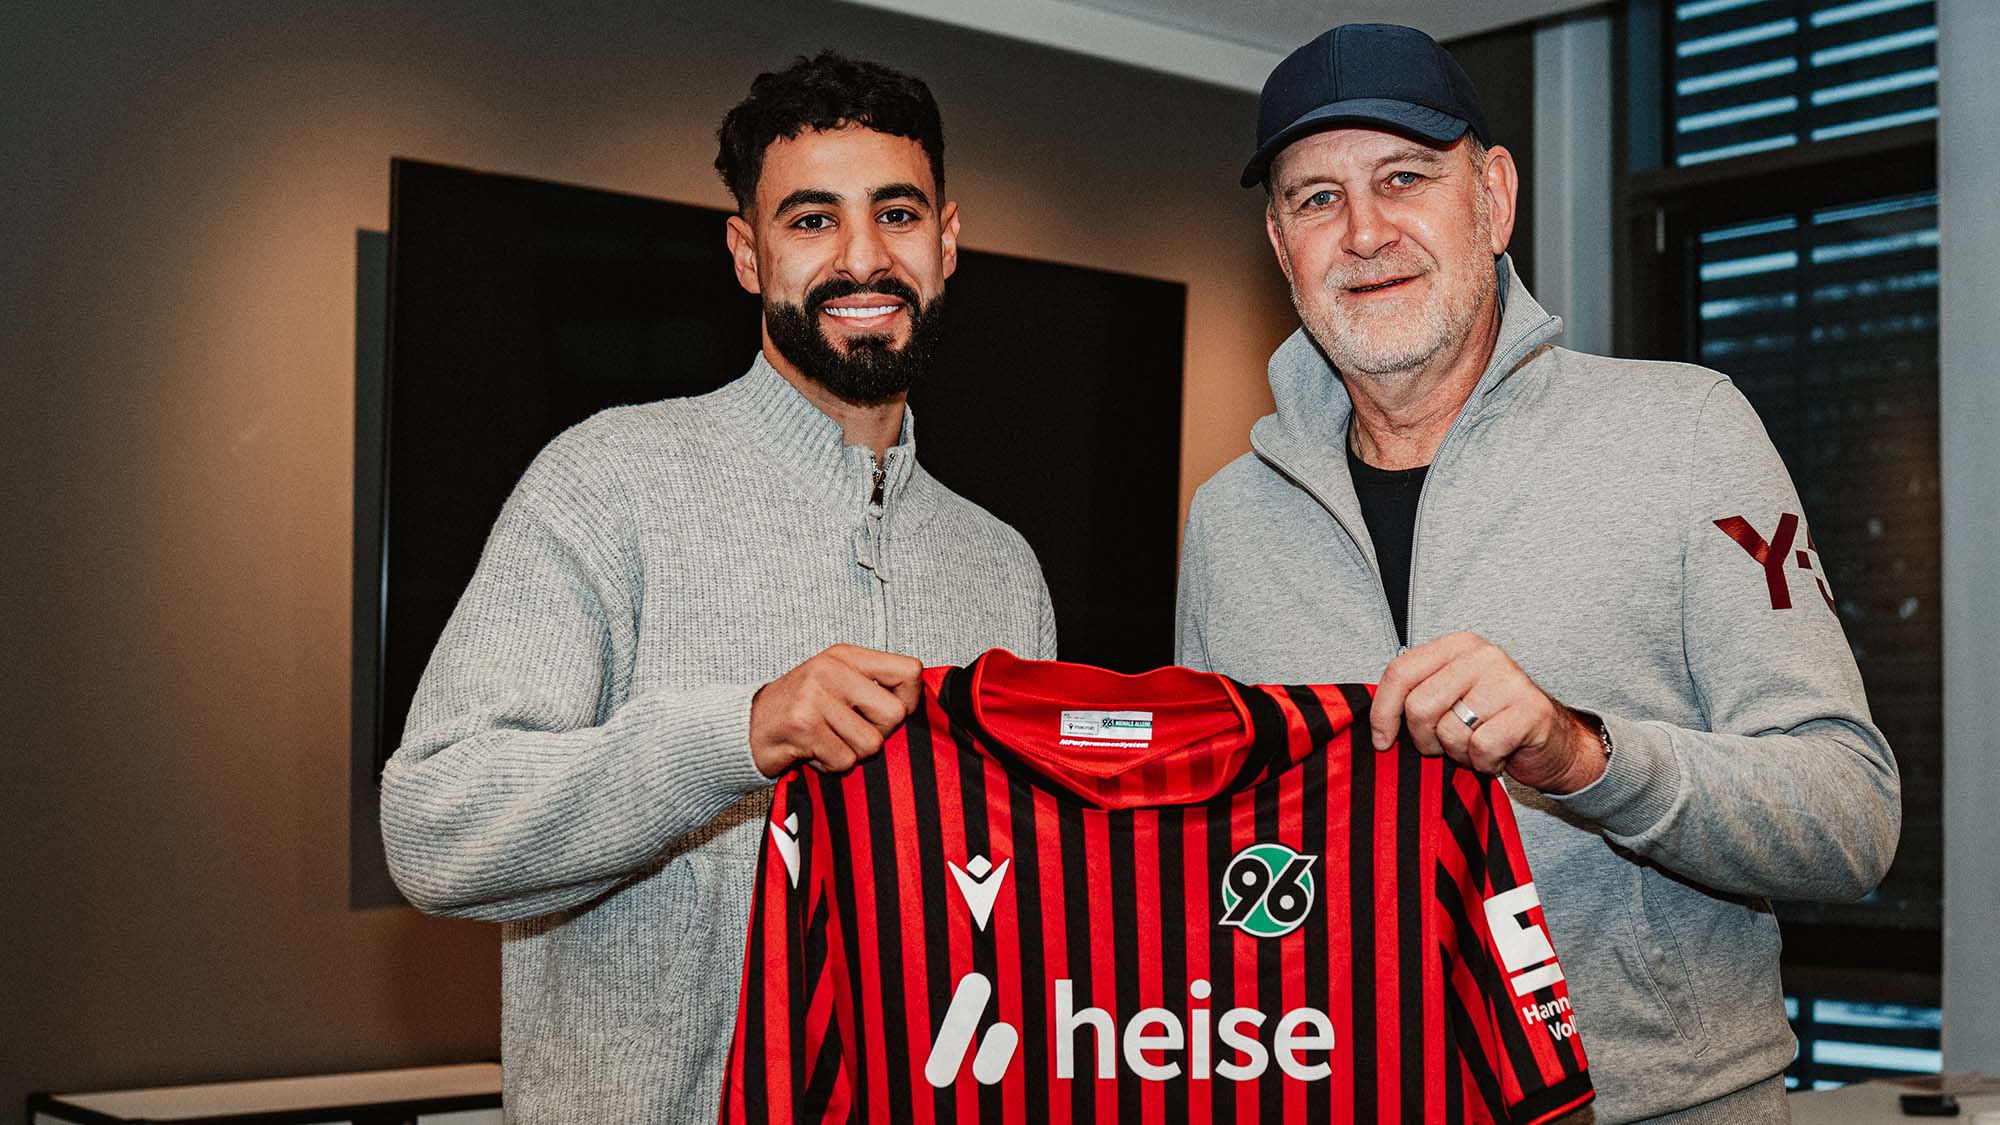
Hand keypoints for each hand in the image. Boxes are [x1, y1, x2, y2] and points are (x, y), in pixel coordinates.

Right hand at [750, 644, 923, 776]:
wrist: (745, 725)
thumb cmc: (800, 708)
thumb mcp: (836, 682)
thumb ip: (874, 686)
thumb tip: (914, 705)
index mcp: (846, 656)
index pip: (910, 671)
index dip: (909, 700)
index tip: (887, 712)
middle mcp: (831, 670)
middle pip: (895, 714)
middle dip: (877, 734)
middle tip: (850, 732)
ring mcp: (815, 696)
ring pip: (871, 744)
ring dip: (851, 753)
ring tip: (828, 741)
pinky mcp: (803, 726)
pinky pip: (844, 760)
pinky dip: (830, 765)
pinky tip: (813, 752)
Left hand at [1369, 632, 1604, 793]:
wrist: (1555, 745)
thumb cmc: (1493, 724)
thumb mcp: (1451, 700)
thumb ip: (1417, 697)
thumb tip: (1373, 723)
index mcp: (1456, 646)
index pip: (1400, 672)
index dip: (1383, 712)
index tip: (1382, 741)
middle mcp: (1482, 655)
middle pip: (1420, 706)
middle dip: (1426, 740)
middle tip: (1448, 746)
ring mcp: (1509, 679)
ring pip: (1450, 730)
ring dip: (1459, 754)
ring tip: (1477, 747)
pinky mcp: (1530, 710)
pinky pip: (1481, 748)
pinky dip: (1485, 764)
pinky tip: (1498, 757)